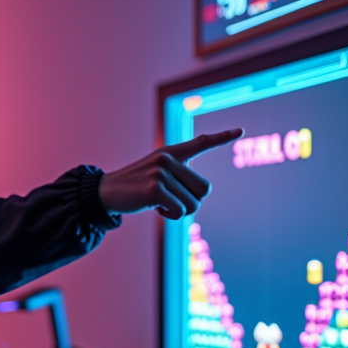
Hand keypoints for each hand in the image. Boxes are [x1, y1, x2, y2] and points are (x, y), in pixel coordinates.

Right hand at [98, 128, 243, 219]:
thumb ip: (177, 180)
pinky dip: (171, 216)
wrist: (107, 192)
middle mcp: (168, 159)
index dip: (222, 137)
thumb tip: (195, 202)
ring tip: (162, 206)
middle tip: (172, 201)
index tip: (240, 131)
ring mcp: (161, 172)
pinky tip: (157, 210)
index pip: (201, 143)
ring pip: (194, 203)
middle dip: (192, 201)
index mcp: (171, 153)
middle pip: (204, 189)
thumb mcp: (157, 175)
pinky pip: (179, 211)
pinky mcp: (155, 189)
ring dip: (181, 212)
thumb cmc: (135, 187)